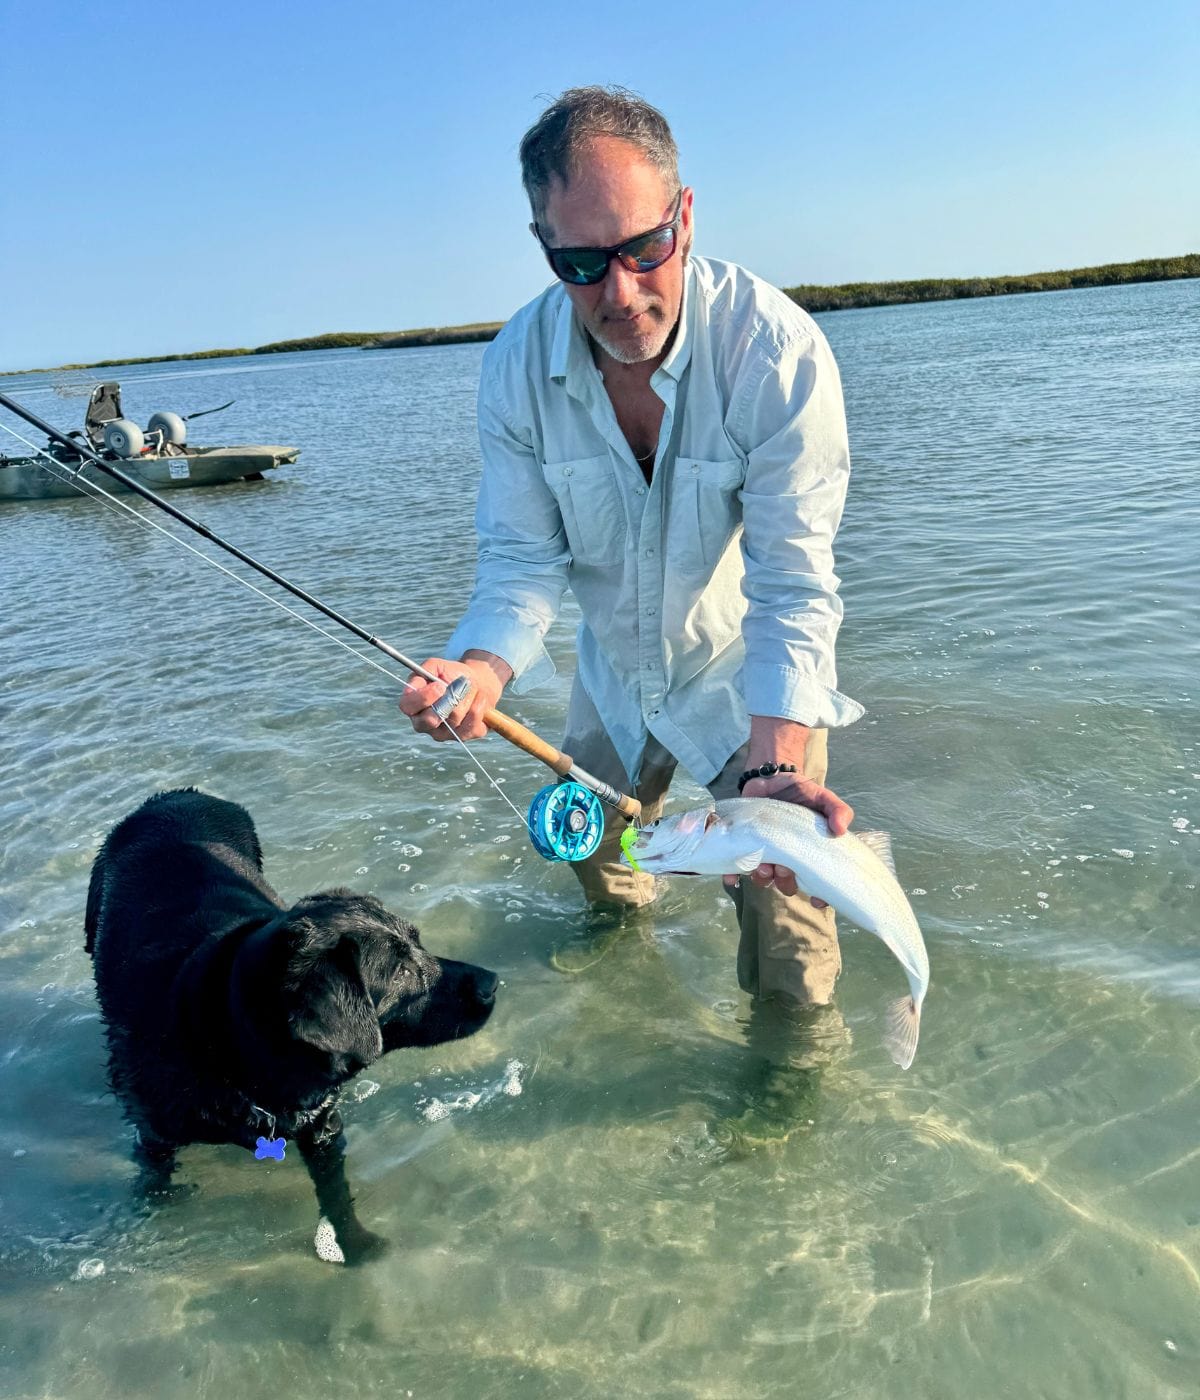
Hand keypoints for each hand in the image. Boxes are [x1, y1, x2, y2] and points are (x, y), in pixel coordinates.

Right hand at [397, 653, 509, 741]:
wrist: (477, 683)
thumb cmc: (452, 675)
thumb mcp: (437, 666)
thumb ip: (425, 669)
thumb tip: (419, 684)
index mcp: (413, 706)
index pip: (407, 706)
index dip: (423, 697)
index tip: (439, 686)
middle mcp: (424, 724)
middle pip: (430, 719)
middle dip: (449, 699)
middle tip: (460, 686)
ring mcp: (443, 734)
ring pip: (455, 719)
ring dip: (467, 697)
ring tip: (471, 687)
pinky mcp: (463, 737)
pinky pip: (472, 725)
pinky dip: (480, 706)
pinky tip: (480, 698)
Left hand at [724, 769, 853, 902]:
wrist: (770, 777)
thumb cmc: (800, 792)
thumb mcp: (823, 797)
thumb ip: (837, 810)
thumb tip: (841, 830)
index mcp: (806, 853)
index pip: (816, 882)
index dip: (819, 895)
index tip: (817, 900)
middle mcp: (786, 858)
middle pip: (786, 883)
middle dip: (785, 882)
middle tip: (784, 868)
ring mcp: (763, 853)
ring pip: (762, 878)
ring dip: (762, 878)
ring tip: (762, 866)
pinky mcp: (743, 845)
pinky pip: (735, 867)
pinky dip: (731, 875)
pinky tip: (731, 876)